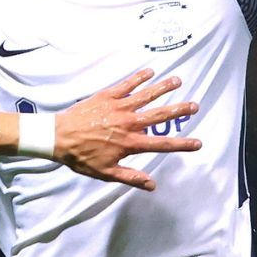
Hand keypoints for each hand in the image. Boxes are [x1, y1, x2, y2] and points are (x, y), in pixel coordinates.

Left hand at [53, 69, 201, 188]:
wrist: (58, 138)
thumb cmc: (81, 157)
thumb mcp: (106, 173)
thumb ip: (130, 177)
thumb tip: (152, 185)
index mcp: (130, 143)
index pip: (162, 145)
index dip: (182, 145)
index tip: (198, 143)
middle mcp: (129, 123)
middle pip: (160, 116)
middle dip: (179, 110)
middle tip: (195, 105)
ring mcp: (119, 108)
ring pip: (146, 96)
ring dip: (163, 87)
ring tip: (178, 80)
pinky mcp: (107, 96)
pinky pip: (126, 85)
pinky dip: (139, 77)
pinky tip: (150, 71)